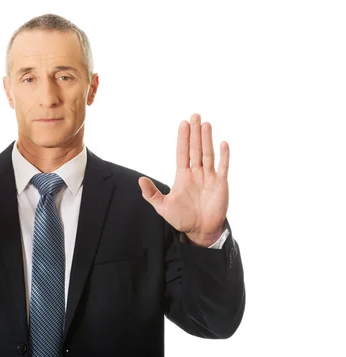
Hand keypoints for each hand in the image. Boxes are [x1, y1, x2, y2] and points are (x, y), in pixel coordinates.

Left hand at [138, 114, 228, 246]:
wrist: (200, 231)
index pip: (182, 153)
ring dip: (207, 139)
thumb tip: (140, 180)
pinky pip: (223, 167)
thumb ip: (151, 194)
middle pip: (195, 149)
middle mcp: (196, 173)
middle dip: (195, 133)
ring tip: (205, 124)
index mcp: (182, 176)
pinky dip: (224, 156)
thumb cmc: (182, 219)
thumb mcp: (163, 207)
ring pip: (208, 154)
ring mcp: (209, 177)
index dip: (183, 138)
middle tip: (194, 116)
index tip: (183, 124)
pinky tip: (223, 143)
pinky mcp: (220, 184)